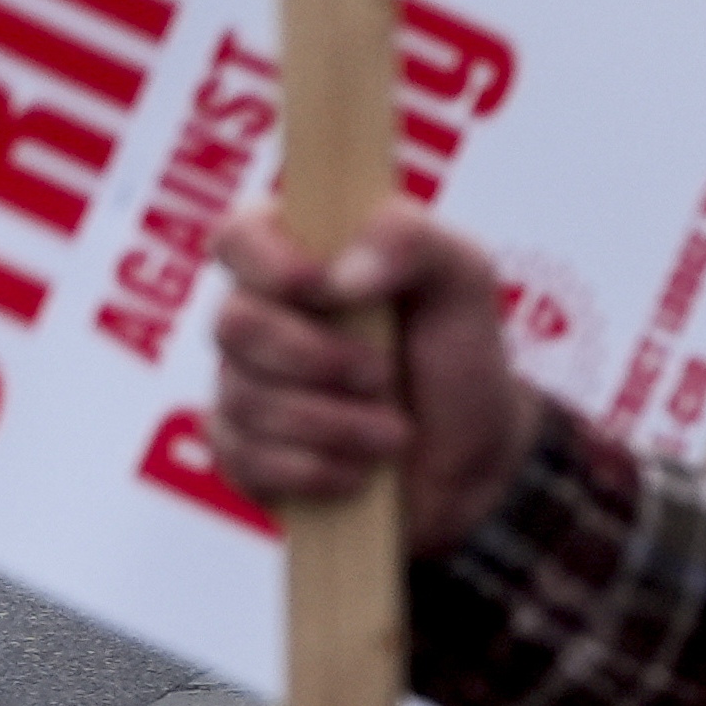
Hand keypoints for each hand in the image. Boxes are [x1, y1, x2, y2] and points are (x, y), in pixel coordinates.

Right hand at [209, 203, 538, 554]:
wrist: (471, 454)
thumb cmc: (458, 351)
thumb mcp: (464, 279)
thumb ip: (414, 241)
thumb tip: (342, 274)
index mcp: (308, 254)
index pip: (239, 234)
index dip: (266, 260)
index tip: (323, 287)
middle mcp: (262, 315)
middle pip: (233, 324)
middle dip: (317, 357)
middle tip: (384, 374)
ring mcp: (243, 386)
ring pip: (244, 399)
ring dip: (333, 422)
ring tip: (394, 432)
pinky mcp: (241, 454)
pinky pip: (245, 461)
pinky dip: (315, 469)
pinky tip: (358, 470)